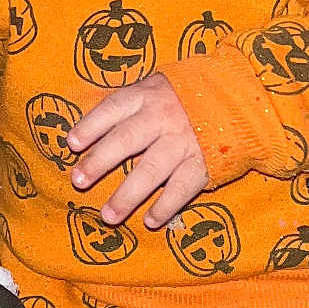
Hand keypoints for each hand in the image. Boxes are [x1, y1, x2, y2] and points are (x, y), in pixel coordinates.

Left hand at [67, 76, 207, 227]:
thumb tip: (87, 129)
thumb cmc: (183, 96)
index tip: (72, 143)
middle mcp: (162, 118)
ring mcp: (183, 141)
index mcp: (146, 96)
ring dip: (128, 195)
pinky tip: (150, 221)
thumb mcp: (155, 86)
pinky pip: (182, 188)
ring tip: (108, 216)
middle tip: (78, 181)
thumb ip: (129, 104)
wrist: (236, 98)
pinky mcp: (203, 162)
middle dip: (100, 161)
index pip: (113, 108)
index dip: (91, 126)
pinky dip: (166, 206)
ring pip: (151, 170)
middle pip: (126, 140)